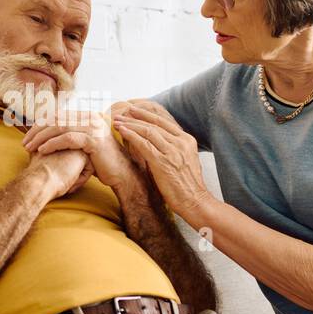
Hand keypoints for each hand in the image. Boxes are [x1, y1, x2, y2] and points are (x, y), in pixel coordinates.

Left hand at [21, 109, 140, 192]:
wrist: (120, 172)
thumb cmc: (99, 160)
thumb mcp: (84, 143)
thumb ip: (70, 134)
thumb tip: (49, 132)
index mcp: (87, 115)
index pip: (58, 115)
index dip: (41, 124)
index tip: (28, 136)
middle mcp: (90, 117)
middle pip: (56, 119)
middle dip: (38, 131)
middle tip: (24, 142)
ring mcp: (93, 127)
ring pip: (60, 127)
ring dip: (41, 138)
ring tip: (29, 148)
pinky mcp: (94, 139)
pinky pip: (67, 139)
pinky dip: (52, 144)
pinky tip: (42, 151)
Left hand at [110, 101, 211, 219]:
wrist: (195, 202)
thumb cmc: (187, 186)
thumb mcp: (184, 161)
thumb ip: (173, 149)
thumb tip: (157, 143)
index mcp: (187, 140)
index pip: (164, 122)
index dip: (147, 115)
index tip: (134, 111)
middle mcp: (181, 142)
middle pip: (154, 124)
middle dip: (135, 117)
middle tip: (121, 113)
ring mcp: (172, 151)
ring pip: (147, 131)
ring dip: (130, 124)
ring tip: (117, 121)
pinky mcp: (162, 162)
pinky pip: (143, 144)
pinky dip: (131, 136)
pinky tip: (122, 131)